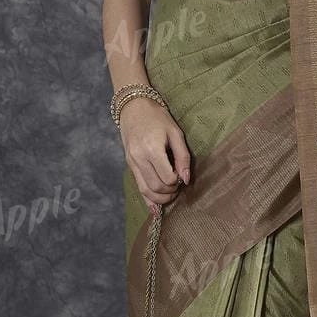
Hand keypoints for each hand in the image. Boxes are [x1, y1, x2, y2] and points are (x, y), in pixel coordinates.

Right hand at [118, 97, 191, 215]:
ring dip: (161, 198)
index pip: (167, 178)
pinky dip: (147, 199)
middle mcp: (139, 158)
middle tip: (179, 186)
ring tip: (171, 195)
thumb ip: (182, 157)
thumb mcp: (176, 133)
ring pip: (146, 190)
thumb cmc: (158, 117)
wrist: (134, 107)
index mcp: (152, 149)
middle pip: (156, 187)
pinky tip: (155, 209)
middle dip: (170, 192)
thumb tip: (186, 179)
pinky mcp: (129, 164)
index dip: (177, 182)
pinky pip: (138, 186)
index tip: (182, 175)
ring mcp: (132, 162)